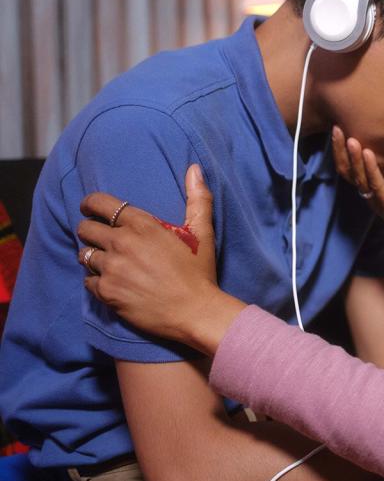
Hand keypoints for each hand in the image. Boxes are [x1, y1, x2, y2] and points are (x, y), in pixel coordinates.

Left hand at [76, 165, 245, 355]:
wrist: (196, 312)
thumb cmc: (199, 272)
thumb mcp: (202, 232)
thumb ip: (197, 198)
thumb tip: (194, 168)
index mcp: (142, 224)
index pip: (100, 203)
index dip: (90, 204)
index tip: (91, 209)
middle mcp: (122, 243)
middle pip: (85, 228)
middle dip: (90, 231)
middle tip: (100, 238)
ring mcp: (112, 268)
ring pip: (84, 254)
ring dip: (92, 257)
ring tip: (107, 263)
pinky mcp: (107, 292)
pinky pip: (87, 280)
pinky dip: (96, 281)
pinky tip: (111, 283)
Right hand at [331, 126, 383, 254]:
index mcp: (378, 176)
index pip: (357, 159)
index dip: (348, 144)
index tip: (342, 123)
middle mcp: (372, 186)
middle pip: (349, 168)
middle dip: (341, 149)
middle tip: (336, 128)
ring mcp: (377, 197)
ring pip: (358, 177)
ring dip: (353, 158)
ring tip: (350, 140)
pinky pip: (375, 185)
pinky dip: (370, 169)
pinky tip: (367, 154)